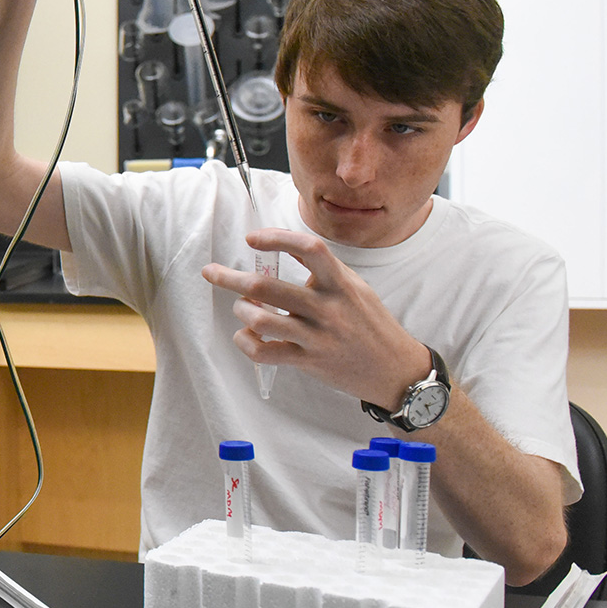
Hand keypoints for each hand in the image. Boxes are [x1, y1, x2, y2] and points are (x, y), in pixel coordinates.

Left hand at [201, 228, 430, 403]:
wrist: (395, 369)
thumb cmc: (371, 323)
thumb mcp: (354, 287)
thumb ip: (322, 269)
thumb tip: (280, 248)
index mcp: (341, 282)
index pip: (308, 249)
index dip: (276, 238)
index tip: (252, 238)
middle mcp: (328, 307)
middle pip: (267, 287)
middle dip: (230, 277)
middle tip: (211, 272)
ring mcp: (317, 337)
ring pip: (262, 320)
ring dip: (242, 310)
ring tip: (241, 307)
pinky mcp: (309, 361)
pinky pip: (266, 352)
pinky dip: (247, 342)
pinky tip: (246, 335)